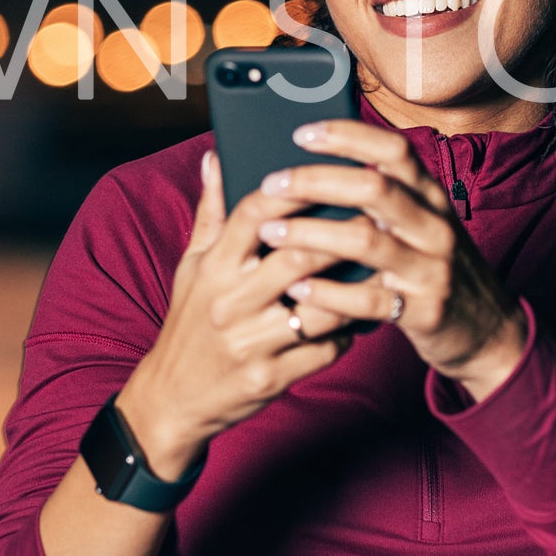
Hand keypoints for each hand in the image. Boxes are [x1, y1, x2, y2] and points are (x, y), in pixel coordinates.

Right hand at [117, 149, 354, 475]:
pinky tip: (360, 317)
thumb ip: (211, 212)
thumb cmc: (190, 322)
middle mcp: (231, 302)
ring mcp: (251, 342)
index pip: (253, 214)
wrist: (173, 398)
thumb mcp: (193, 266)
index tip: (327, 173)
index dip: (293, 190)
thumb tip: (216, 156)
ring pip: (321, 306)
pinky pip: (325, 350)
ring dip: (356, 287)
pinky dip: (348, 333)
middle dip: (341, 236)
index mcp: (214, 268)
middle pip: (298, 257)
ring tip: (382, 265)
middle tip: (377, 217)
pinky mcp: (271, 378)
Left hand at [252, 119, 529, 402]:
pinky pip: (368, 299)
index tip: (301, 134)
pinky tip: (298, 288)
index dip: (347, 136)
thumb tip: (316, 168)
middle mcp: (434, 225)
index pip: (393, 150)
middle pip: (374, 188)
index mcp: (431, 196)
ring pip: (366, 240)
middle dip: (316, 181)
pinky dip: (328, 293)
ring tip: (270, 234)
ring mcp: (431, 268)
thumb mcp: (420, 225)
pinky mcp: (424, 310)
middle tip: (271, 185)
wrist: (487, 331)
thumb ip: (382, 198)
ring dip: (311, 234)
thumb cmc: (435, 270)